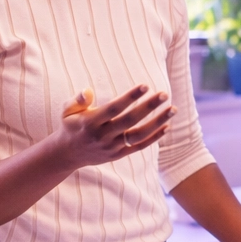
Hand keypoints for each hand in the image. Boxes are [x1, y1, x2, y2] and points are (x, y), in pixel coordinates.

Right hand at [53, 86, 172, 168]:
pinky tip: (167, 126)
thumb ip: (78, 100)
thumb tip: (88, 91)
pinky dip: (154, 138)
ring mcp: (112, 147)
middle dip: (148, 107)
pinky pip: (139, 147)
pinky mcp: (118, 155)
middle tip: (164, 94)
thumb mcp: (67, 111)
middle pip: (130, 121)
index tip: (145, 86)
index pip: (113, 108)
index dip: (130, 97)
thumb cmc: (70, 126)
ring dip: (158, 122)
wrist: (68, 155)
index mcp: (90, 122)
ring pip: (138, 135)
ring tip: (173, 109)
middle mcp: (102, 136)